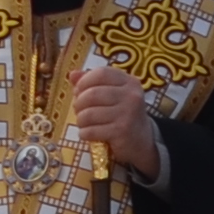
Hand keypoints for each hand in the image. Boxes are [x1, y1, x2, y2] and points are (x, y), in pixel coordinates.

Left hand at [69, 58, 162, 177]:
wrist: (141, 140)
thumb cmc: (121, 114)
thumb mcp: (112, 95)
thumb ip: (93, 83)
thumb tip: (72, 75)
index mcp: (129, 82)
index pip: (101, 73)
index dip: (84, 82)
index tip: (79, 91)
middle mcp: (131, 96)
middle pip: (92, 94)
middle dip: (79, 104)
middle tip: (79, 111)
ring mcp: (127, 114)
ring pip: (88, 114)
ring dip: (80, 121)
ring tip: (84, 123)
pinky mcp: (121, 132)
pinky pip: (91, 131)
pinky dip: (84, 134)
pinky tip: (89, 134)